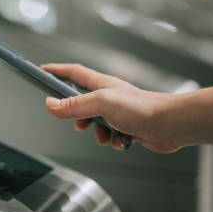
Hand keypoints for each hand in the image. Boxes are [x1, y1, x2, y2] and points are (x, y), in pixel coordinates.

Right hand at [41, 63, 179, 152]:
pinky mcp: (125, 127)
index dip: (56, 70)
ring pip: (93, 123)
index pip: (72, 72)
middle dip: (76, 116)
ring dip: (96, 133)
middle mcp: (107, 96)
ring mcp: (116, 111)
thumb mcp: (101, 104)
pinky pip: (108, 136)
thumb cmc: (143, 108)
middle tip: (78, 122)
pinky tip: (120, 140)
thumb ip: (75, 105)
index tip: (42, 71)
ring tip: (105, 134)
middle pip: (80, 102)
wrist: (171, 125)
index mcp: (100, 84)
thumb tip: (51, 104)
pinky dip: (111, 141)